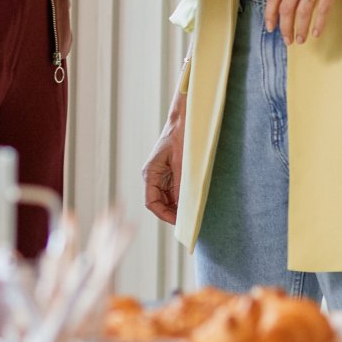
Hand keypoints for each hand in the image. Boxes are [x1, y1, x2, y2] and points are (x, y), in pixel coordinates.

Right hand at [142, 92, 185, 224]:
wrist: (184, 119)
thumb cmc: (180, 136)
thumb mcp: (181, 162)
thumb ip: (180, 185)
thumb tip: (182, 206)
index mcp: (150, 173)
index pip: (151, 202)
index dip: (163, 214)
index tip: (178, 222)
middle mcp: (153, 176)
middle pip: (158, 203)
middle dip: (171, 213)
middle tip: (188, 220)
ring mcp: (161, 175)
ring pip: (166, 199)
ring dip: (177, 207)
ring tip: (191, 213)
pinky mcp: (169, 172)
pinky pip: (172, 191)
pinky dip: (180, 198)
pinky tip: (191, 201)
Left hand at [264, 0, 341, 44]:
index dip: (270, 13)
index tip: (270, 27)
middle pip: (286, 7)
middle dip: (284, 27)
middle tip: (287, 40)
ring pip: (303, 10)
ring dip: (300, 28)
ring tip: (300, 40)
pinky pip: (323, 8)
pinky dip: (319, 23)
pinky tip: (316, 33)